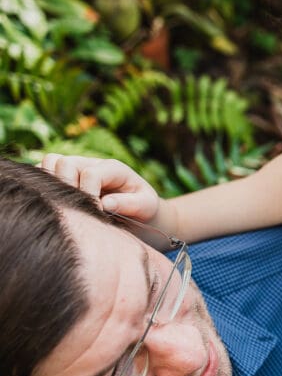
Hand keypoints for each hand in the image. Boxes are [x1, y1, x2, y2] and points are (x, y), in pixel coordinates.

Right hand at [40, 154, 160, 222]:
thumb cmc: (142, 209)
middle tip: (79, 209)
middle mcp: (91, 163)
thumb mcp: (146, 206)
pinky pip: (41, 173)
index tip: (96, 213)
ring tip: (68, 206)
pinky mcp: (61, 177)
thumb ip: (129, 204)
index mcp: (113, 168)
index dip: (89, 195)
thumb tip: (105, 204)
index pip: (90, 173)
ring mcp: (74, 168)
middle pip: (64, 162)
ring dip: (52, 184)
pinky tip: (58, 205)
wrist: (137, 212)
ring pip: (48, 163)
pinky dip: (43, 187)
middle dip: (68, 188)